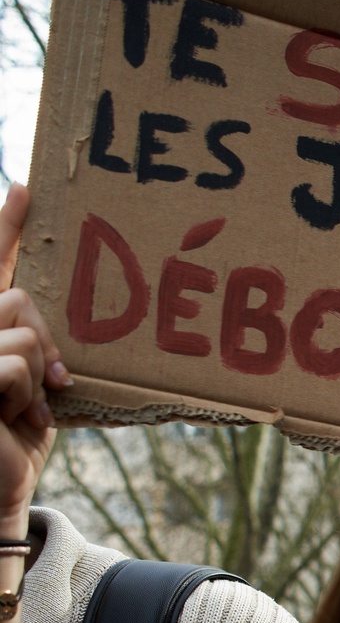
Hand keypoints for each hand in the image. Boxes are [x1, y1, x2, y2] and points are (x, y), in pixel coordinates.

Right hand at [0, 184, 67, 534]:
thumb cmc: (16, 436)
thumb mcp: (33, 381)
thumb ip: (31, 342)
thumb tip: (46, 320)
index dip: (5, 225)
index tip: (25, 187)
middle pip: (16, 298)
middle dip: (44, 340)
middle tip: (51, 382)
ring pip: (18, 335)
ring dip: (34, 378)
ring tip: (20, 408)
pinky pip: (12, 364)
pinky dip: (24, 395)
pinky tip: (11, 419)